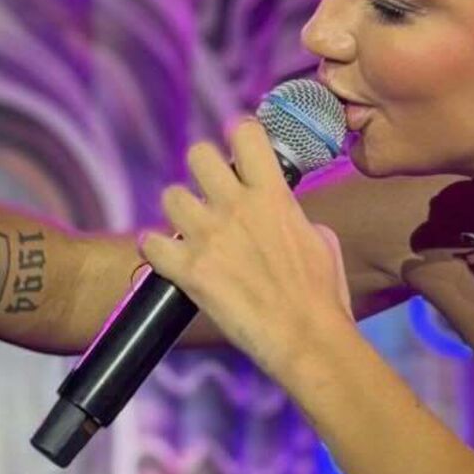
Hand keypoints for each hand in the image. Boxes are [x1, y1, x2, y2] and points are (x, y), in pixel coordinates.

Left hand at [137, 117, 352, 372]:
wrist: (307, 339)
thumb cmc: (322, 297)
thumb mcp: (322, 241)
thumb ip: (294, 217)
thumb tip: (286, 217)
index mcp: (273, 195)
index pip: (244, 133)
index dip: (237, 134)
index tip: (237, 145)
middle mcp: (236, 207)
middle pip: (197, 154)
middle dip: (201, 168)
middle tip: (208, 190)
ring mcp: (209, 237)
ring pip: (170, 195)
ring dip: (178, 210)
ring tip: (188, 228)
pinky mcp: (188, 270)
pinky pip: (150, 243)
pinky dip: (155, 250)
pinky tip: (168, 257)